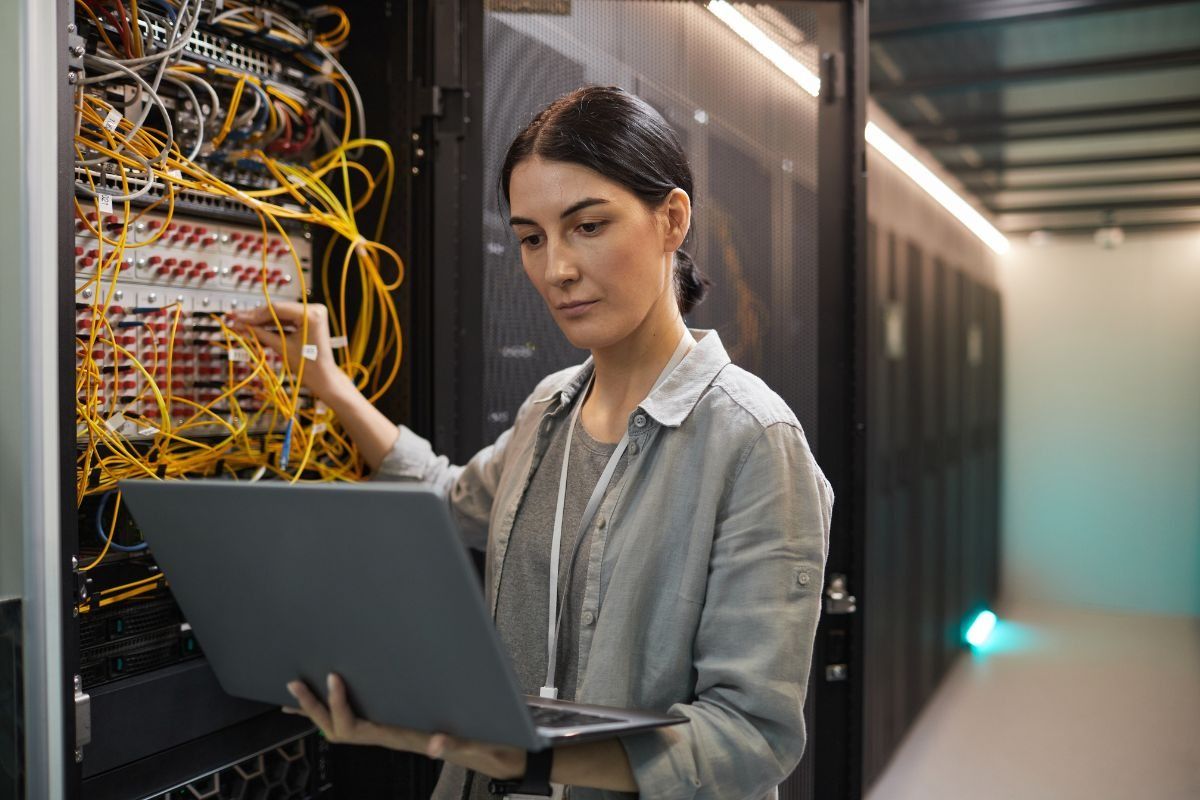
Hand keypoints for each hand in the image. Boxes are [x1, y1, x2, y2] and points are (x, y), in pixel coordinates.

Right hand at [227, 301, 347, 399]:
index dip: (254, 314)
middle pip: (278, 310)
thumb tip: (239, 325)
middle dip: (256, 317)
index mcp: (311, 314)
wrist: (323, 377)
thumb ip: (260, 333)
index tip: (237, 317)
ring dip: (262, 320)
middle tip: (235, 319)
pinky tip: (255, 327)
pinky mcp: (308, 319)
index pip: (277, 309)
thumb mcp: (281, 347)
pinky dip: (272, 324)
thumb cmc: (308, 365)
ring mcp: (312, 313)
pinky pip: (286, 319)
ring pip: (280, 314)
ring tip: (242, 323)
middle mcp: (314, 309)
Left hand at [284, 673, 527, 780]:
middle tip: (296, 683)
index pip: (357, 727)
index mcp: (402, 737)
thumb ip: (457, 744)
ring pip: (345, 728)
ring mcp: (392, 734)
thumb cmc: (487, 746)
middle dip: (314, 708)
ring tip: (299, 693)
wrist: (498, 756)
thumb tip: (437, 746)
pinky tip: (332, 699)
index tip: (334, 678)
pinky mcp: (399, 729)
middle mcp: (391, 737)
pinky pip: (360, 722)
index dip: (340, 705)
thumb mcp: (476, 743)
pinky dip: (339, 710)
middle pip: (338, 730)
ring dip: (319, 710)